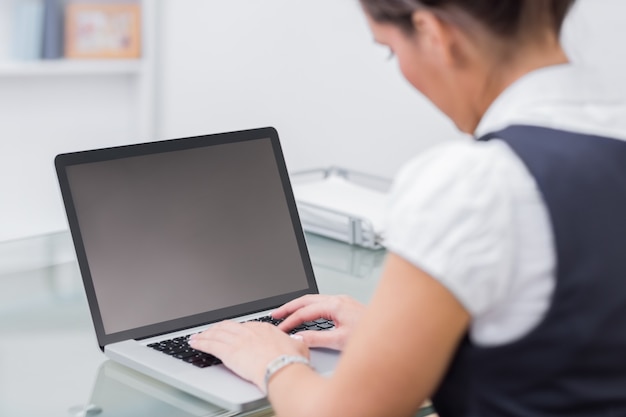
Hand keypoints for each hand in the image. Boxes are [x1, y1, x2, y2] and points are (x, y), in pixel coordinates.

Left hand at [189, 320, 308, 390]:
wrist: (283, 369)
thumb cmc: (291, 361)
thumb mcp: (299, 346)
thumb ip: (295, 342)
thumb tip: (297, 340)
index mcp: (264, 328)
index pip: (245, 326)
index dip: (235, 329)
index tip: (231, 332)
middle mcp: (250, 331)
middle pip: (228, 327)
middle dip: (216, 329)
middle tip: (210, 331)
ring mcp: (238, 340)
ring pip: (216, 334)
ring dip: (204, 335)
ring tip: (197, 336)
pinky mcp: (229, 352)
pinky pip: (210, 345)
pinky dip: (200, 343)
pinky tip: (194, 343)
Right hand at [272, 294, 365, 349]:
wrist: (393, 334)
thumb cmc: (372, 336)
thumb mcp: (341, 341)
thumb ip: (317, 339)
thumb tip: (298, 339)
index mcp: (336, 305)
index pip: (305, 311)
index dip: (290, 320)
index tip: (280, 328)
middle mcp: (339, 300)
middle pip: (306, 300)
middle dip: (289, 307)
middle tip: (275, 314)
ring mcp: (343, 302)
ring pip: (314, 300)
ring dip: (299, 307)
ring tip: (286, 314)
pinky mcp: (347, 307)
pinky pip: (322, 304)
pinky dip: (310, 309)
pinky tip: (307, 315)